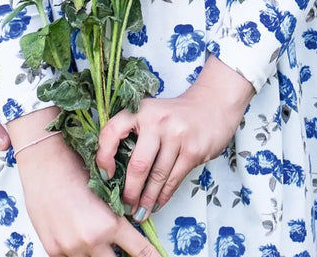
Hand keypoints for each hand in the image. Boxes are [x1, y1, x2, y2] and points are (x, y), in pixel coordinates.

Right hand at [14, 126, 159, 256]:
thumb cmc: (77, 168)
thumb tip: (129, 227)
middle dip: (122, 256)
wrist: (45, 163)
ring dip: (100, 252)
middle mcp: (91, 241)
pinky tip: (77, 236)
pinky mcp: (53, 250)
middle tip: (122, 246)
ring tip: (97, 235)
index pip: (140, 251)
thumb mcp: (106, 191)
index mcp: (110, 224)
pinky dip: (78, 251)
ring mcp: (70, 249)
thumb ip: (116, 214)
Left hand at [96, 56, 254, 220]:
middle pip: (138, 165)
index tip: (105, 176)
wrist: (213, 104)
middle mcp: (158, 120)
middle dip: (130, 192)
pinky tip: (157, 204)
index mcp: (141, 110)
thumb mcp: (152, 114)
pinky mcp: (193, 150)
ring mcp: (178, 135)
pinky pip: (173, 179)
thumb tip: (114, 173)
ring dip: (147, 200)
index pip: (112, 131)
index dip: (103, 157)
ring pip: (157, 177)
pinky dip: (163, 196)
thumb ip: (134, 134)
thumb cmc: (175, 114)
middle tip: (125, 206)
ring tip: (140, 212)